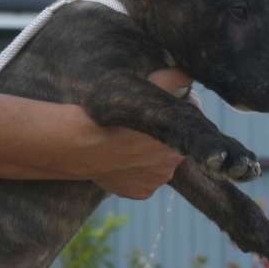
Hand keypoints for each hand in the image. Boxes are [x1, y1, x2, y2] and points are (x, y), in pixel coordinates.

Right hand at [89, 68, 191, 199]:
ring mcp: (157, 180)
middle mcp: (173, 164)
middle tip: (133, 131)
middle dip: (156, 140)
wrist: (82, 145)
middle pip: (169, 148)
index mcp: (180, 139)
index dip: (167, 119)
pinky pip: (142, 181)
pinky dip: (133, 174)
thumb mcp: (142, 88)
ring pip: (156, 165)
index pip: (181, 127)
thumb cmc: (111, 117)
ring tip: (124, 147)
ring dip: (145, 158)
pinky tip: (120, 163)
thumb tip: (186, 75)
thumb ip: (171, 79)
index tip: (148, 116)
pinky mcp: (141, 192)